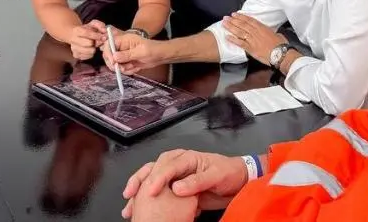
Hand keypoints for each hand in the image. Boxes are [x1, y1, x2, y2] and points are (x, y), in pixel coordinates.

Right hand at [69, 20, 105, 59]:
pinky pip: (88, 56)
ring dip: (94, 48)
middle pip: (88, 44)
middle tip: (99, 41)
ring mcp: (74, 48)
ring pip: (89, 51)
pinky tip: (90, 48)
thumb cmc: (87, 29)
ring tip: (94, 45)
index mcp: (77, 30)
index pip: (86, 33)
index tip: (103, 37)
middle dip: (96, 43)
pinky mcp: (76, 55)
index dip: (96, 35)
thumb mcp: (93, 24)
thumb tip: (104, 30)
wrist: (76, 35)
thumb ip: (100, 25)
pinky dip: (92, 53)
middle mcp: (73, 40)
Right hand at [111, 35, 165, 74]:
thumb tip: (114, 57)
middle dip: (114, 64)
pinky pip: (122, 69)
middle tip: (121, 68)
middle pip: (109, 55)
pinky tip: (136, 68)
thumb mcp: (141, 52)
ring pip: (115, 64)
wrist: (161, 56)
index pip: (109, 44)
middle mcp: (122, 47)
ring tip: (133, 66)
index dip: (108, 53)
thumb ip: (127, 55)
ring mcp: (124, 54)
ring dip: (123, 68)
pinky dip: (128, 71)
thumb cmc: (154, 50)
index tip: (113, 62)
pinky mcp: (127, 61)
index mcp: (124, 40)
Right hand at [122, 150, 247, 217]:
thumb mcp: (216, 175)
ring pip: (152, 180)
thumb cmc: (229, 173)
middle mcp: (178, 165)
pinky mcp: (176, 191)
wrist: (238, 182)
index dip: (157, 178)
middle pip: (153, 169)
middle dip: (140, 181)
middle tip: (130, 194)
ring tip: (129, 206)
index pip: (167, 166)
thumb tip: (176, 188)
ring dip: (139, 192)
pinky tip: (139, 210)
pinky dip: (148, 202)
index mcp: (187, 158)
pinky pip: (160, 194)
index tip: (149, 191)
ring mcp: (176, 178)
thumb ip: (197, 181)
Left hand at [222, 13, 286, 65]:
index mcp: (262, 28)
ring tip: (224, 24)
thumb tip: (269, 32)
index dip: (241, 17)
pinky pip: (240, 43)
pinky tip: (227, 37)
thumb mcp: (277, 34)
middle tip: (226, 17)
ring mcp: (252, 40)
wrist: (281, 54)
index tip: (235, 14)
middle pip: (242, 24)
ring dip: (231, 27)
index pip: (249, 20)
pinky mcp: (251, 49)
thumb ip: (270, 32)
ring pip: (239, 32)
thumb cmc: (281, 45)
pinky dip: (233, 40)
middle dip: (233, 20)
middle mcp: (256, 33)